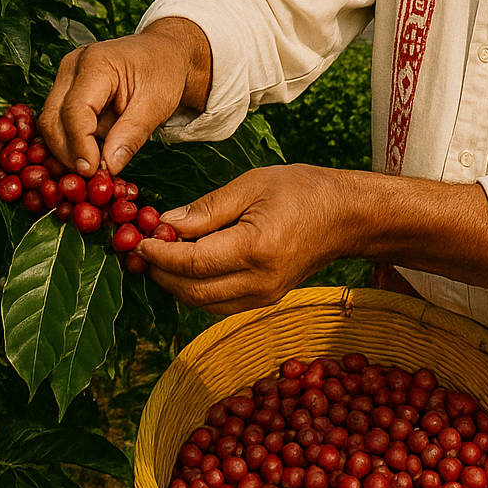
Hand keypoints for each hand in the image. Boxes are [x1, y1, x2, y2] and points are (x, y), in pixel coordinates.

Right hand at [39, 18, 212, 176]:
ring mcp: (64, 76)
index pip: (75, 112)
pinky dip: (71, 142)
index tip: (93, 171)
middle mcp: (72, 66)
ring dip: (69, 149)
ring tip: (96, 166)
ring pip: (50, 123)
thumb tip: (108, 168)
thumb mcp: (157, 104)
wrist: (163, 53)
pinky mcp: (64, 89)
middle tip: (91, 178)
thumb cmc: (163, 72)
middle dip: (68, 153)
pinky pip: (57, 121)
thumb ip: (132, 135)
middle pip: (53, 119)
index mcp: (96, 63)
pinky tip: (91, 154)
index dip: (80, 146)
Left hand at [138, 163, 487, 316]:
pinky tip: (186, 266)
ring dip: (174, 284)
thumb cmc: (304, 190)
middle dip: (159, 272)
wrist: (349, 217)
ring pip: (201, 303)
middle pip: (191, 290)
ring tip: (157, 257)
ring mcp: (263, 296)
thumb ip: (208, 207)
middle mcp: (258, 281)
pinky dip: (195, 289)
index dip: (158, 254)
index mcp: (255, 248)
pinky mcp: (265, 300)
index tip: (138, 239)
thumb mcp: (253, 184)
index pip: (191, 261)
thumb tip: (165, 223)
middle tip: (139, 249)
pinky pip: (218, 304)